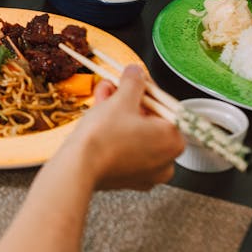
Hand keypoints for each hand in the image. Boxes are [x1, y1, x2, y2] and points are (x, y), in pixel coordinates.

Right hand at [66, 65, 184, 190]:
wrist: (78, 168)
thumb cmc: (104, 137)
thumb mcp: (122, 100)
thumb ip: (134, 82)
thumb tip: (137, 73)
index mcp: (173, 141)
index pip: (164, 107)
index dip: (146, 90)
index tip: (134, 80)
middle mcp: (166, 161)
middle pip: (148, 121)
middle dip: (128, 100)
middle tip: (115, 85)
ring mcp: (146, 173)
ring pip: (135, 134)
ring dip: (118, 112)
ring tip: (102, 95)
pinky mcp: (128, 179)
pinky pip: (125, 149)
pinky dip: (115, 133)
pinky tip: (100, 116)